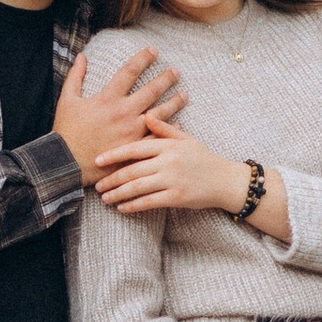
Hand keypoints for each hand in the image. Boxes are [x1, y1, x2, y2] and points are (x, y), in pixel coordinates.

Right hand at [54, 43, 184, 177]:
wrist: (67, 163)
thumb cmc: (66, 132)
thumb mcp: (67, 100)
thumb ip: (75, 76)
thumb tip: (82, 56)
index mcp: (107, 98)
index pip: (130, 71)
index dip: (143, 58)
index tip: (154, 50)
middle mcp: (123, 112)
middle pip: (151, 90)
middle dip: (166, 78)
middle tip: (176, 72)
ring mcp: (131, 131)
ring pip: (160, 113)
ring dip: (174, 102)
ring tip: (185, 95)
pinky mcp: (135, 149)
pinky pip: (157, 137)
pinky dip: (169, 130)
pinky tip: (179, 124)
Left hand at [85, 126, 243, 216]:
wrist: (225, 180)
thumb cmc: (203, 157)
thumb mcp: (185, 139)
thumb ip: (164, 128)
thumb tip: (147, 114)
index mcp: (168, 145)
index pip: (135, 148)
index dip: (114, 154)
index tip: (98, 160)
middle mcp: (168, 162)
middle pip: (132, 170)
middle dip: (111, 179)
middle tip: (97, 185)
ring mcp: (172, 180)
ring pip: (137, 187)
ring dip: (118, 194)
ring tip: (104, 198)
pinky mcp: (176, 198)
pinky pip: (149, 202)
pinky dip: (133, 206)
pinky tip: (122, 208)